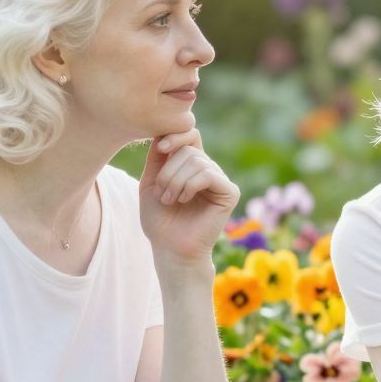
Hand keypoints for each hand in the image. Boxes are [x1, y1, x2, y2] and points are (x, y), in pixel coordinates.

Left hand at [138, 127, 238, 266]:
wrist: (170, 248)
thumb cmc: (160, 220)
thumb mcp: (151, 183)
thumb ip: (158, 158)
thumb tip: (163, 132)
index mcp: (192, 166)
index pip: (190, 135)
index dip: (175, 136)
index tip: (159, 149)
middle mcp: (209, 170)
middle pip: (189, 149)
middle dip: (169, 170)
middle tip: (162, 194)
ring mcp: (221, 180)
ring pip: (197, 161)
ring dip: (176, 181)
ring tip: (170, 200)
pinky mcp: (229, 193)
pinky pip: (209, 175)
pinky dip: (190, 185)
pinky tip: (184, 200)